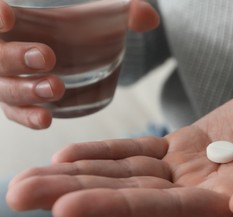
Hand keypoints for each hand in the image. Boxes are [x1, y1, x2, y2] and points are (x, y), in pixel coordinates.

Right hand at [0, 0, 158, 128]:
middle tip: (47, 57)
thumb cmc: (84, 31)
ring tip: (56, 88)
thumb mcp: (103, 19)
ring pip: (5, 88)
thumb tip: (150, 18)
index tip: (7, 15)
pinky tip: (46, 119)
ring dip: (26, 90)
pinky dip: (28, 117)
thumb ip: (125, 14)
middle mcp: (9, 50)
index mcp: (22, 21)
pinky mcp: (23, 102)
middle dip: (15, 56)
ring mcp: (13, 79)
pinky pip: (17, 113)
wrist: (80, 55)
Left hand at [7, 73, 232, 216]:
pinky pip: (143, 153)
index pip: (172, 213)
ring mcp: (195, 172)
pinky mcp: (190, 147)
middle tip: (19, 196)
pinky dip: (106, 155)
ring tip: (28, 180)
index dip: (121, 209)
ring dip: (79, 176)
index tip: (66, 206)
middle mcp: (210, 197)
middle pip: (135, 200)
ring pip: (130, 177)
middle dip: (77, 197)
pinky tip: (69, 154)